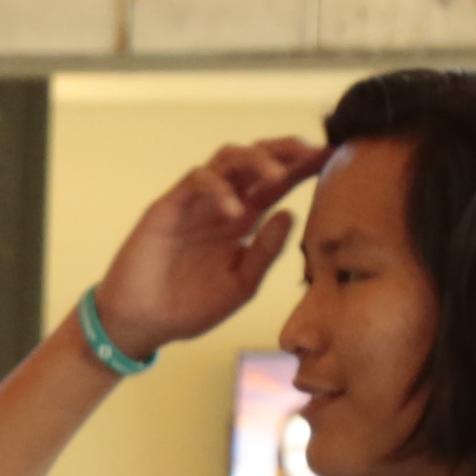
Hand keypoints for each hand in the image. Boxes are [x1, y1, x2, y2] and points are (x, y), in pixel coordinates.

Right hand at [94, 136, 322, 357]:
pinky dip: (218, 189)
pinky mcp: (168, 206)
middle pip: (257, 159)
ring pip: (228, 159)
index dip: (303, 168)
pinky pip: (196, 181)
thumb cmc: (188, 307)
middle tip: (313, 151)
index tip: (332, 159)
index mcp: (242, 220)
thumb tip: (290, 213)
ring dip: (256, 160)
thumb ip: (266, 251)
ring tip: (277, 176)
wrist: (143, 324)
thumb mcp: (241, 284)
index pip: (277, 183)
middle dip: (286, 150)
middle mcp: (221, 203)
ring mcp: (194, 202)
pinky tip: (234, 211)